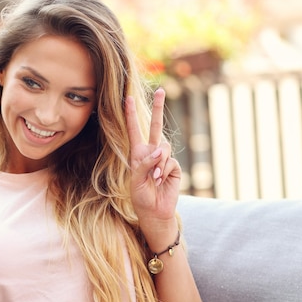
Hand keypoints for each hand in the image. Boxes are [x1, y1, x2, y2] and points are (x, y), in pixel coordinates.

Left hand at [125, 88, 180, 232]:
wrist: (155, 210)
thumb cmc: (140, 196)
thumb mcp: (135, 179)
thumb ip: (145, 163)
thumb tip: (159, 150)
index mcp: (137, 153)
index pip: (133, 130)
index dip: (131, 115)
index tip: (128, 98)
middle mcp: (151, 152)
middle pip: (155, 126)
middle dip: (158, 108)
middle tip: (161, 90)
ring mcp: (164, 158)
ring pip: (164, 147)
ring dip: (158, 163)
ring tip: (153, 178)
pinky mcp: (174, 166)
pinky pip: (170, 161)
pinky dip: (164, 170)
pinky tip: (160, 181)